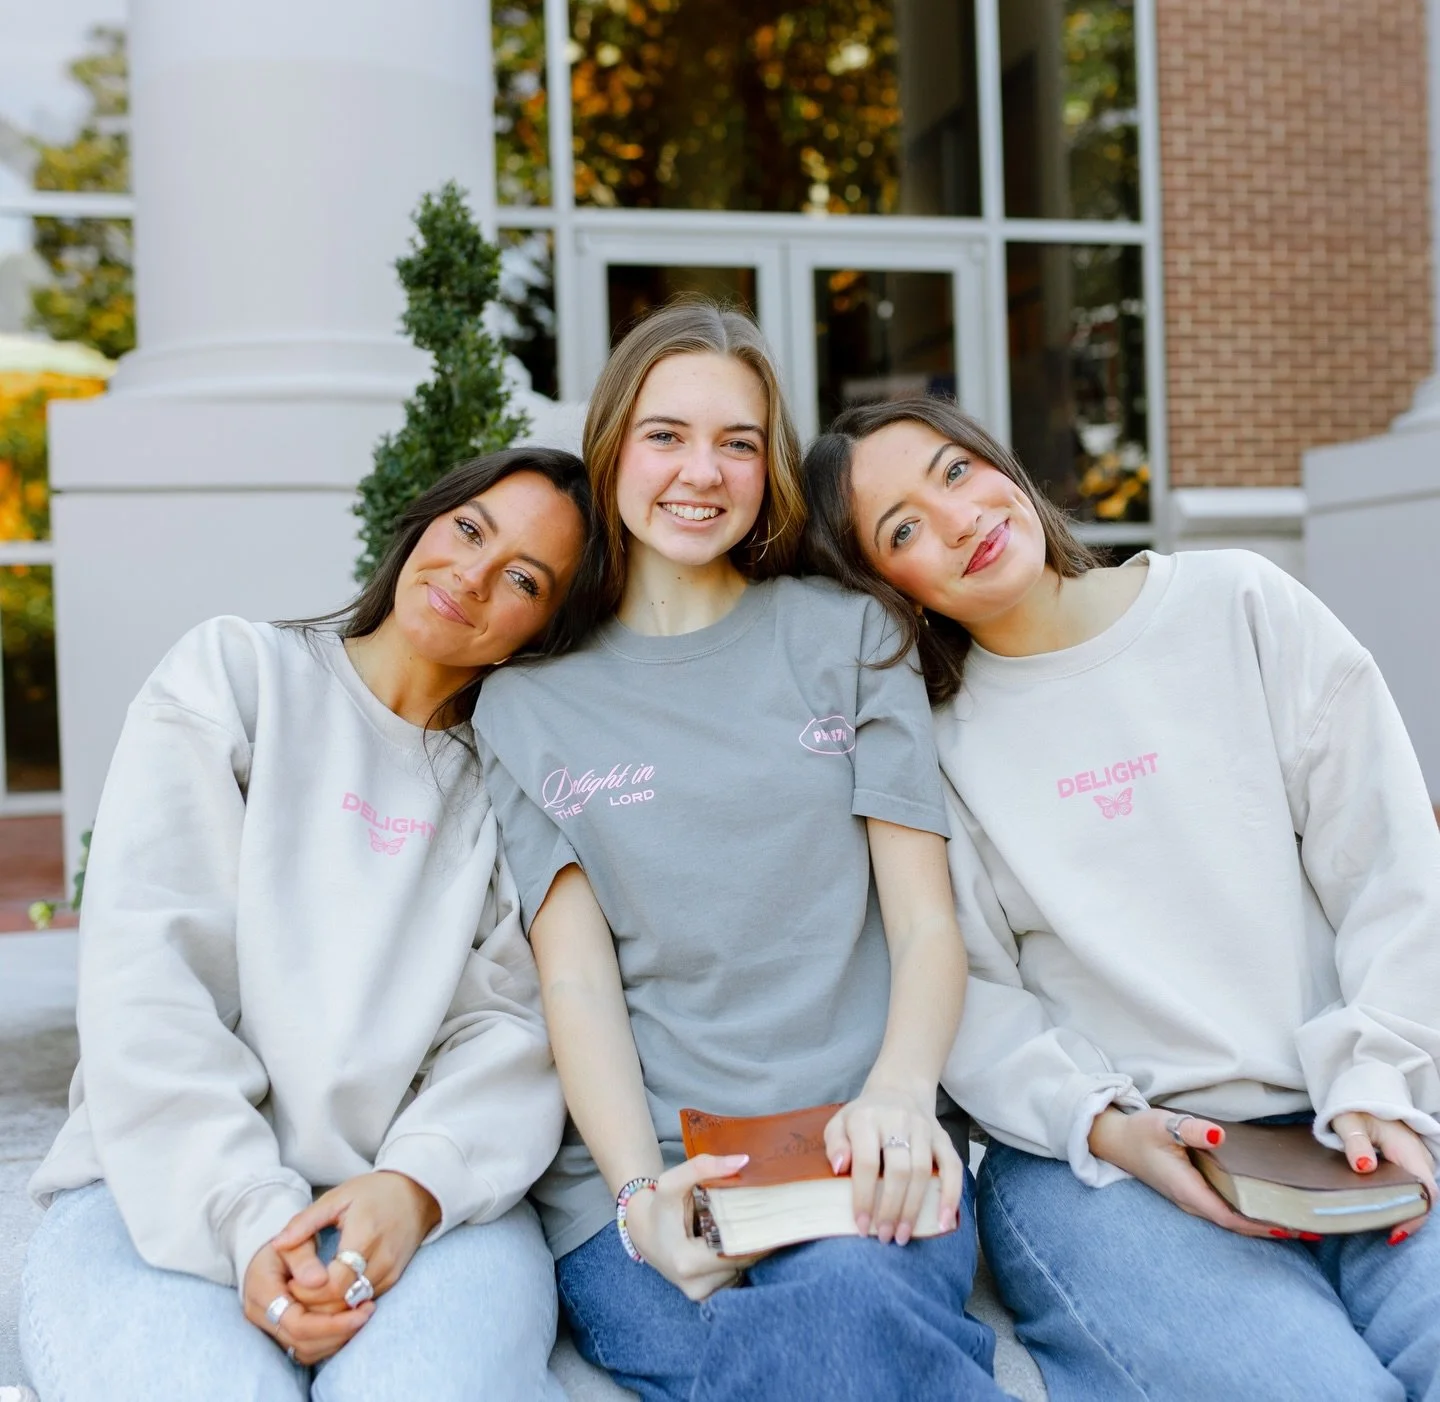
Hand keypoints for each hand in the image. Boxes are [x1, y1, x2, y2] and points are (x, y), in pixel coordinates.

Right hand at [242, 1241, 373, 1365]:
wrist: (273, 1248)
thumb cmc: (290, 1239)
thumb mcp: (296, 1239)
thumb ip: (304, 1258)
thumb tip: (320, 1281)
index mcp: (261, 1289)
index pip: (297, 1322)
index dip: (331, 1323)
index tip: (361, 1311)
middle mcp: (260, 1313)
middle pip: (302, 1340)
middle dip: (338, 1332)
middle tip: (368, 1313)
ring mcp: (268, 1326)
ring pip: (305, 1350)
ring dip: (336, 1339)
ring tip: (363, 1316)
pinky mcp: (281, 1332)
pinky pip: (307, 1348)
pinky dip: (330, 1340)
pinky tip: (350, 1323)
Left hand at [269, 1171, 441, 1315]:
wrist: (417, 1194)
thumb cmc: (373, 1192)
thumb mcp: (337, 1197)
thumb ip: (306, 1221)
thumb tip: (277, 1244)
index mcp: (365, 1236)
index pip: (334, 1282)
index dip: (309, 1290)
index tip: (289, 1283)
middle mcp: (382, 1259)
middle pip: (342, 1300)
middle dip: (313, 1304)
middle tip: (290, 1296)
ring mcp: (390, 1272)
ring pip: (352, 1307)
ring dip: (326, 1308)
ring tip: (304, 1297)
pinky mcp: (393, 1279)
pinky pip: (363, 1303)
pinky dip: (342, 1305)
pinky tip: (325, 1297)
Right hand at [622, 1155, 765, 1301]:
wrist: (644, 1232)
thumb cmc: (660, 1206)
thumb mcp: (673, 1181)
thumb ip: (704, 1167)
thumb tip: (743, 1161)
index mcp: (686, 1261)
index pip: (736, 1251)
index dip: (755, 1234)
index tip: (769, 1215)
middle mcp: (695, 1286)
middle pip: (742, 1262)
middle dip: (754, 1240)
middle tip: (764, 1216)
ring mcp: (701, 1295)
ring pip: (740, 1271)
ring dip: (746, 1250)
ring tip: (743, 1228)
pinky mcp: (705, 1298)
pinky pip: (733, 1279)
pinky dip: (736, 1261)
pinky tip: (731, 1243)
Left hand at [824, 1083, 962, 1244]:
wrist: (898, 1089)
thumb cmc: (864, 1117)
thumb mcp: (839, 1123)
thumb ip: (835, 1143)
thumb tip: (839, 1167)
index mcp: (867, 1119)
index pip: (867, 1162)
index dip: (864, 1197)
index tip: (861, 1226)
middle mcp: (897, 1120)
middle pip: (898, 1171)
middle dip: (890, 1209)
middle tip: (884, 1237)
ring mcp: (923, 1128)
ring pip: (923, 1172)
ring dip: (914, 1208)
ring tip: (903, 1235)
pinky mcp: (943, 1137)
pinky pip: (953, 1167)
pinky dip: (951, 1195)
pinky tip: (943, 1222)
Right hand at [1089, 1108, 1293, 1239]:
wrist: (1115, 1139)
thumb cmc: (1139, 1132)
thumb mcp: (1162, 1124)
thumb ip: (1191, 1129)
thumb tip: (1220, 1136)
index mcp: (1187, 1190)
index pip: (1230, 1217)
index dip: (1260, 1225)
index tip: (1291, 1226)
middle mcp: (1192, 1201)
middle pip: (1237, 1223)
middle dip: (1272, 1227)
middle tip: (1310, 1224)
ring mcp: (1193, 1199)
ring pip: (1234, 1218)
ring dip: (1264, 1221)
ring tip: (1298, 1218)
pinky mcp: (1195, 1192)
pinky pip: (1228, 1208)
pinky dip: (1251, 1211)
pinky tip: (1268, 1203)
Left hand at [1331, 1111, 1436, 1241]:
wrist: (1364, 1089)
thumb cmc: (1356, 1104)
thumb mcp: (1349, 1120)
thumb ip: (1355, 1142)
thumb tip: (1364, 1167)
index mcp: (1409, 1150)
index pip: (1424, 1190)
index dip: (1415, 1214)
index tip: (1395, 1231)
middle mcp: (1419, 1158)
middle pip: (1422, 1197)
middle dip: (1407, 1217)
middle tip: (1384, 1235)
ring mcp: (1416, 1161)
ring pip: (1417, 1193)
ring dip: (1403, 1209)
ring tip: (1380, 1225)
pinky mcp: (1408, 1163)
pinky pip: (1409, 1186)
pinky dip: (1399, 1199)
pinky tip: (1380, 1209)